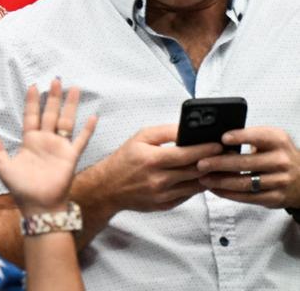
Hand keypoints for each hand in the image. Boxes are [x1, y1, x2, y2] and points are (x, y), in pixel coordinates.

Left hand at [0, 79, 97, 215]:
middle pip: (49, 113)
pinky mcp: (71, 157)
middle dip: (52, 97)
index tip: (33, 85)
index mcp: (29, 141)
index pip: (31, 116)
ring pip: (66, 121)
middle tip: (56, 79)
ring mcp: (59, 147)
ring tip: (74, 89)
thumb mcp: (3, 168)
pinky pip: (81, 140)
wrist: (38, 205)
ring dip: (70, 106)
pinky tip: (93, 116)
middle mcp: (45, 140)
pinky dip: (87, 129)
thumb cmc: (20, 188)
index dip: (32, 101)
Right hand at [83, 124, 221, 214]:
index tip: (219, 145)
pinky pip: (188, 195)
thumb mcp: (140, 137)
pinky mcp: (165, 205)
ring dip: (208, 175)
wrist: (108, 187)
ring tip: (217, 166)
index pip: (187, 154)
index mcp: (152, 159)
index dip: (206, 149)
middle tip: (226, 155)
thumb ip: (165, 132)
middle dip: (213, 162)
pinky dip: (196, 186)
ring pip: (195, 185)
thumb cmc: (125, 158)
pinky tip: (201, 178)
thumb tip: (187, 130)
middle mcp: (158, 179)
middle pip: (195, 170)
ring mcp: (163, 195)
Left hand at [198, 126, 299, 206]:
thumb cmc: (277, 154)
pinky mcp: (276, 197)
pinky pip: (249, 197)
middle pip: (245, 163)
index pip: (258, 137)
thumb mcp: (270, 139)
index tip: (222, 138)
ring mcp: (280, 181)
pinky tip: (215, 190)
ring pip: (245, 183)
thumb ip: (249, 136)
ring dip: (221, 182)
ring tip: (203, 178)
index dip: (240, 137)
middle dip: (219, 163)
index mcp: (278, 141)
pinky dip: (229, 194)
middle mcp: (281, 160)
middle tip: (201, 163)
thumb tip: (215, 137)